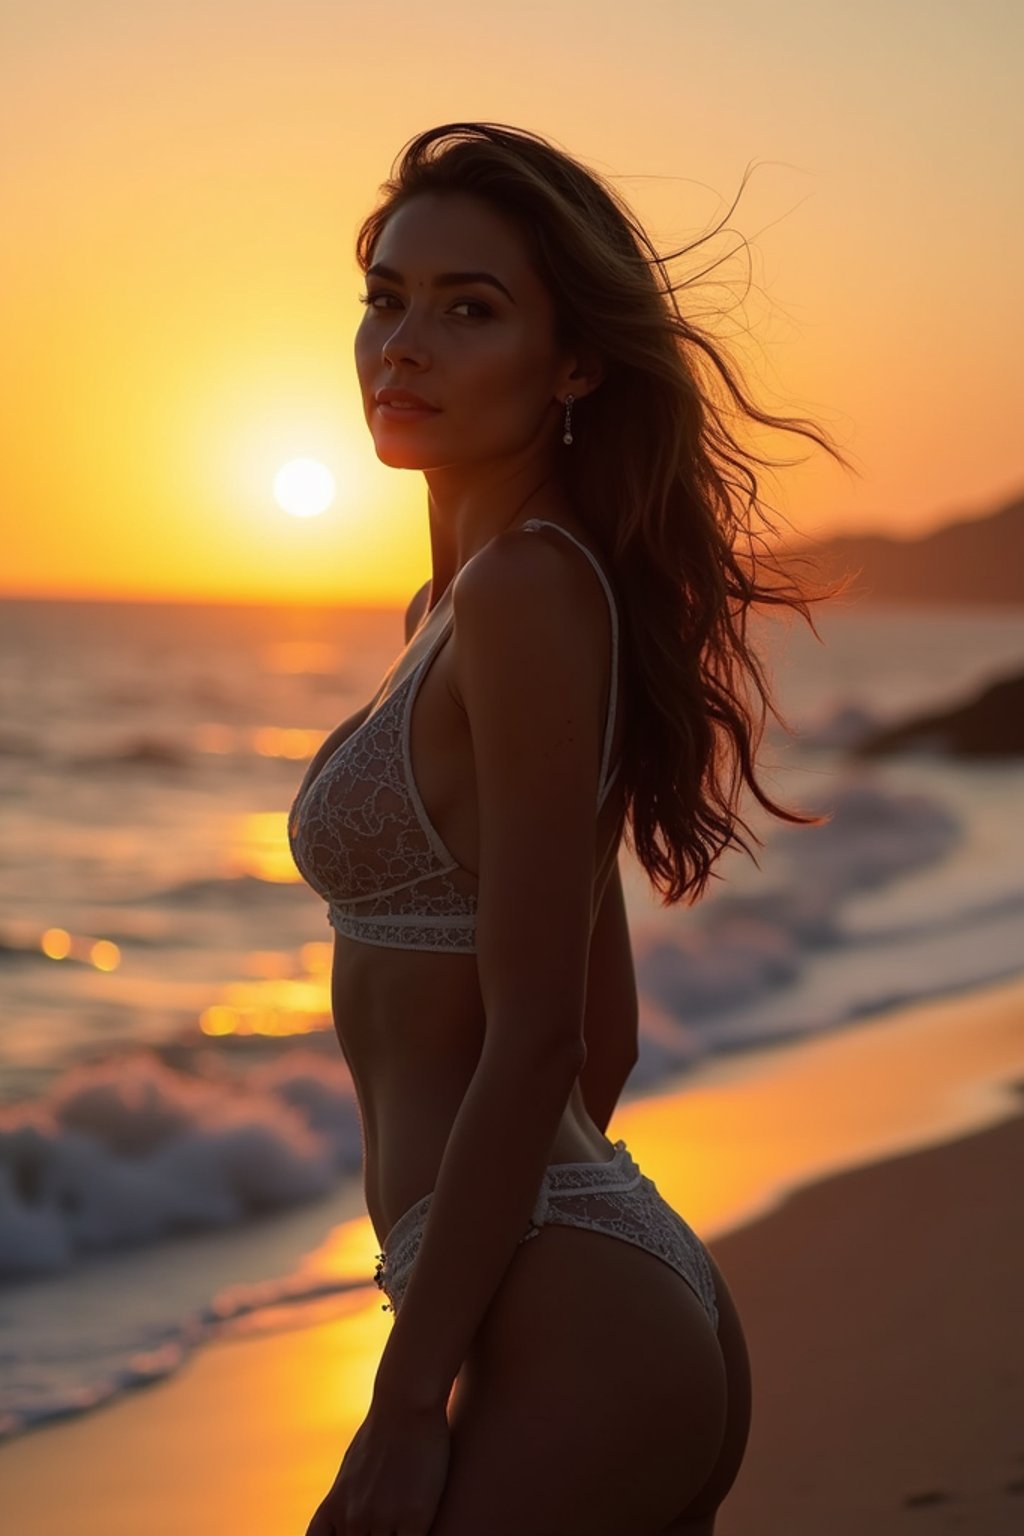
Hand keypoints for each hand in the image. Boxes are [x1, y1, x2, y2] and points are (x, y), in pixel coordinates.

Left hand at [304, 1397, 450, 1535]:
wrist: (405, 1403)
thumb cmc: (381, 1432)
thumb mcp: (351, 1469)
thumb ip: (347, 1502)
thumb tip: (346, 1519)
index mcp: (335, 1507)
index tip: (349, 1533)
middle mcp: (353, 1518)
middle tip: (380, 1526)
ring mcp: (383, 1519)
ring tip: (398, 1524)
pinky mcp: (415, 1516)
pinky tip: (418, 1528)